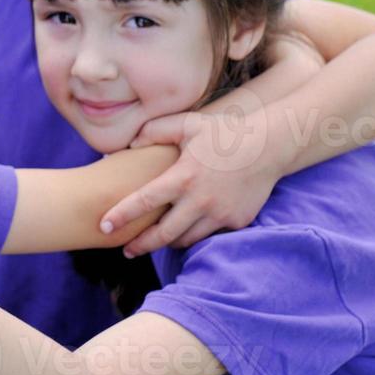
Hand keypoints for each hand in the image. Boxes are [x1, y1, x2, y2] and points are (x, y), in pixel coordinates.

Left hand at [99, 104, 281, 256]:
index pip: (144, 201)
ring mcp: (220, 214)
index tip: (104, 226)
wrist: (270, 146)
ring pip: (186, 239)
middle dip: (141, 244)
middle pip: (163, 234)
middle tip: (125, 250)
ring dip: (167, 242)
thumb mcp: (187, 124)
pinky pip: (209, 234)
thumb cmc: (224, 133)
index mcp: (183, 177)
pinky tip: (184, 231)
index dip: (121, 215)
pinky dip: (194, 234)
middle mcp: (201, 200)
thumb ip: (154, 131)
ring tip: (153, 241)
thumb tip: (129, 146)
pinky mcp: (236, 221)